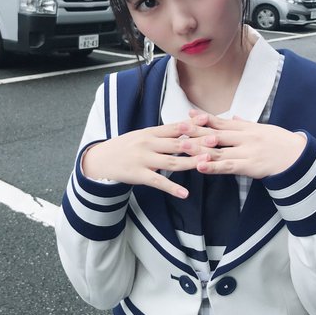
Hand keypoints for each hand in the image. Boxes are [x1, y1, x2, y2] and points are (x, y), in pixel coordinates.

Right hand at [81, 120, 212, 198]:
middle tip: (216, 141)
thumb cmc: (125, 147)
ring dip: (190, 163)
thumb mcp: (143, 136)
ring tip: (207, 164)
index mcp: (151, 132)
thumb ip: (163, 133)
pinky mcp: (138, 175)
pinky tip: (185, 193)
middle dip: (198, 142)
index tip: (209, 121)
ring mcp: (143, 159)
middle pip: (177, 143)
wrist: (99, 160)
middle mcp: (148, 143)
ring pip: (171, 161)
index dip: (193, 124)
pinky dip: (172, 188)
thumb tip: (186, 127)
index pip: (175, 127)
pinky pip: (158, 182)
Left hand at [180, 111, 306, 177]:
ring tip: (183, 146)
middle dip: (197, 131)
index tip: (189, 115)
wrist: (300, 158)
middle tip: (179, 128)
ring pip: (219, 150)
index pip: (222, 122)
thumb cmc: (282, 143)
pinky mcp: (251, 166)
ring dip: (200, 149)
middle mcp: (246, 137)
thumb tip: (233, 117)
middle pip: (217, 134)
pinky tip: (200, 166)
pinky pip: (229, 167)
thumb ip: (245, 124)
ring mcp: (248, 152)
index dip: (205, 119)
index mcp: (248, 128)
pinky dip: (214, 167)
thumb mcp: (264, 129)